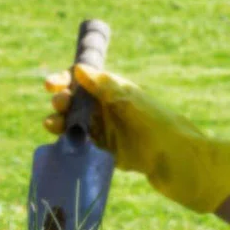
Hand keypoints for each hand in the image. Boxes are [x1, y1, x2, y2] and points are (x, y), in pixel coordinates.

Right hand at [44, 65, 229, 213]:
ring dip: (61, 122)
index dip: (65, 80)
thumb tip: (79, 68)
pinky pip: (83, 144)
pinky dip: (71, 142)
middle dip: (62, 101)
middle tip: (59, 105)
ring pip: (76, 123)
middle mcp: (109, 108)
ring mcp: (107, 130)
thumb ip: (104, 87)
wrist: (179, 162)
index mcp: (115, 91)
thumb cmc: (158, 127)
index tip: (51, 84)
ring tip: (51, 125)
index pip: (84, 80)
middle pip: (76, 101)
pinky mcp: (107, 151)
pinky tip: (61, 142)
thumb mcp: (130, 103)